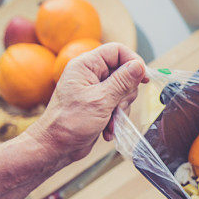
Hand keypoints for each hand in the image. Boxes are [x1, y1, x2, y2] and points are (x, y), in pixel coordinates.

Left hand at [27, 43, 146, 162]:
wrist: (55, 148)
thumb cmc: (70, 122)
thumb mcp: (101, 100)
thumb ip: (122, 82)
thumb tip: (139, 66)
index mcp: (86, 65)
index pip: (117, 51)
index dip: (133, 61)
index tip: (144, 78)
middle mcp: (90, 74)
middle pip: (123, 72)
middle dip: (126, 93)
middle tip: (118, 107)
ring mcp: (94, 90)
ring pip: (123, 91)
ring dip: (121, 109)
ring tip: (110, 122)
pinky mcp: (98, 104)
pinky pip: (117, 105)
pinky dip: (116, 118)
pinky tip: (108, 130)